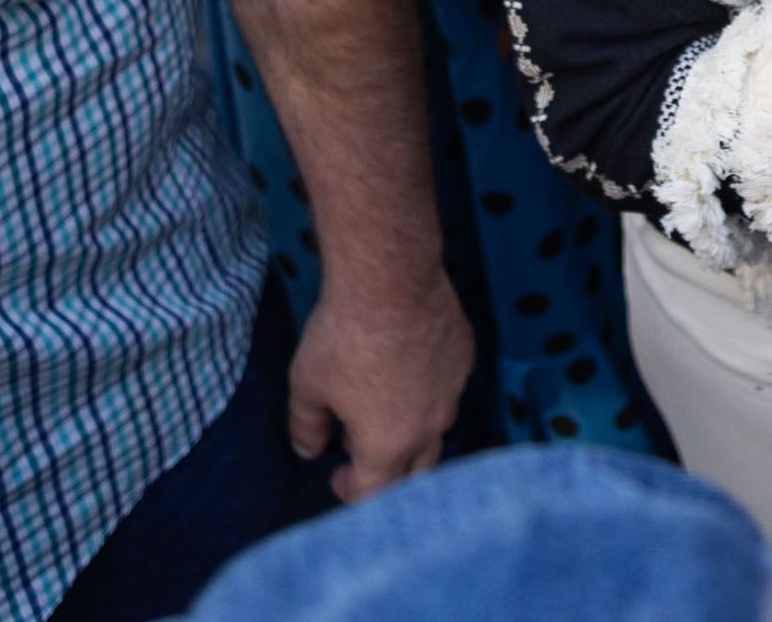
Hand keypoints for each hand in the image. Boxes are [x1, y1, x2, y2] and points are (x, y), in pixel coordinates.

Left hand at [286, 265, 472, 503]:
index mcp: (388, 445)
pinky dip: (427, 391)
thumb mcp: (307, 385)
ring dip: (410, 431)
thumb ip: (307, 427)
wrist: (391, 278)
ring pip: (436, 429)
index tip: (336, 474)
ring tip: (382, 405)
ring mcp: (453, 392)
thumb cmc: (343, 338)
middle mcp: (429, 428)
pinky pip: (447, 389)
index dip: (351, 492)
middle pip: (416, 474)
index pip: (373, 494)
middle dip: (389, 472)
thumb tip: (310, 451)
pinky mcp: (464, 359)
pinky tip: (407, 365)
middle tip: (359, 449)